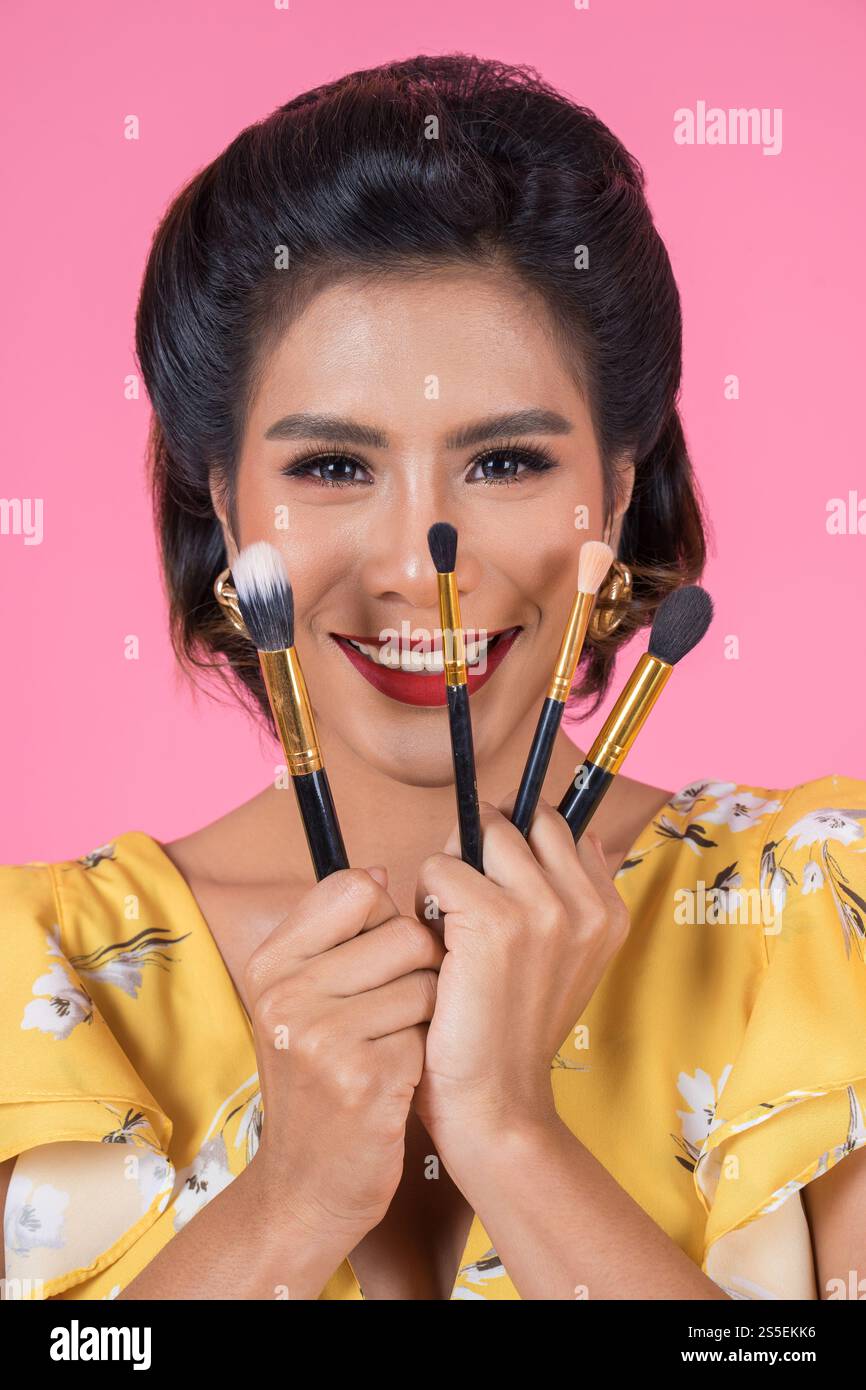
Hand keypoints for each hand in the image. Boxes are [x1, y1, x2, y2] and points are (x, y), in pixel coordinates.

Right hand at [243, 867, 444, 1245]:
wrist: (305, 1186)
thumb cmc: (318, 1080)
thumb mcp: (301, 1001)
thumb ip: (336, 935)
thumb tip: (380, 872)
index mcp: (271, 963)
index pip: (355, 887)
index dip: (384, 918)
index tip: (375, 958)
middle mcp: (287, 994)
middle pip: (405, 931)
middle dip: (418, 970)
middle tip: (389, 1016)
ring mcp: (322, 1037)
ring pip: (427, 981)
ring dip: (426, 1016)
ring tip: (391, 1048)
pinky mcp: (365, 1078)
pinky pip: (431, 1032)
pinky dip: (426, 1056)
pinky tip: (396, 1082)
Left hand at [412, 797, 629, 1161]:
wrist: (497, 1103)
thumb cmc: (513, 1030)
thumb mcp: (567, 959)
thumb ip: (574, 895)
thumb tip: (584, 836)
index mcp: (607, 911)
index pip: (556, 824)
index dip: (513, 842)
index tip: (494, 880)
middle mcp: (585, 905)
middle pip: (519, 819)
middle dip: (481, 844)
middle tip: (463, 900)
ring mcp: (544, 911)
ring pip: (481, 834)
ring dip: (451, 868)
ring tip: (449, 921)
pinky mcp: (495, 922)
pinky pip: (441, 867)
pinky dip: (425, 896)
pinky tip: (435, 942)